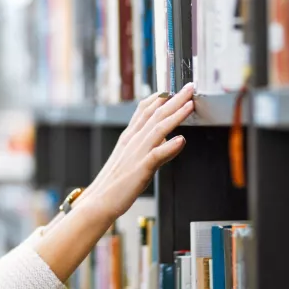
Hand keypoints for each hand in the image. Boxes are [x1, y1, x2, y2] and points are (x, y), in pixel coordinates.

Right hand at [81, 83, 194, 221]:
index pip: (145, 110)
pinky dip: (169, 147)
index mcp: (129, 137)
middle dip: (174, 99)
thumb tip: (167, 138)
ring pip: (158, 129)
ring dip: (176, 115)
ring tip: (190, 105)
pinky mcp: (141, 169)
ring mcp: (136, 153)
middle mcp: (133, 141)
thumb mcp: (131, 158)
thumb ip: (149, 146)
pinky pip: (157, 155)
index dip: (160, 98)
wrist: (98, 201)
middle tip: (189, 87)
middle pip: (156, 114)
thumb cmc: (114, 183)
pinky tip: (181, 140)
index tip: (173, 88)